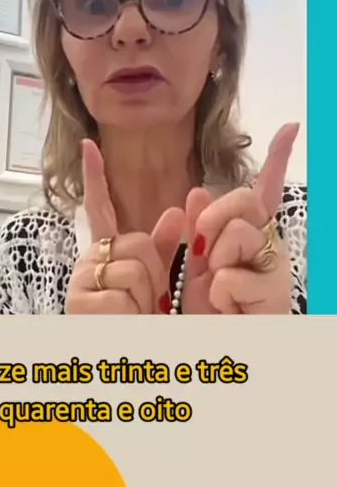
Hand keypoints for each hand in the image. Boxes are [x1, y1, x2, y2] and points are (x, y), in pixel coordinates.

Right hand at [65, 139, 184, 313]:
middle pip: (138, 243)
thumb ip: (164, 250)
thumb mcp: (157, 288)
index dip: (95, 175)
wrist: (118, 369)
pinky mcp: (79, 301)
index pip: (99, 208)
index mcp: (106, 256)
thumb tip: (173, 211)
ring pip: (134, 268)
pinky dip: (133, 316)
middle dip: (155, 275)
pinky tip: (121, 326)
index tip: (88, 144)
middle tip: (145, 304)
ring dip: (146, 299)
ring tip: (134, 318)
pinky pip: (123, 294)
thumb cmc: (137, 329)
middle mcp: (88, 262)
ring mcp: (80, 280)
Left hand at [182, 123, 298, 313]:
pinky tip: (230, 310)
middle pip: (247, 201)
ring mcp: (276, 271)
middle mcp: (268, 248)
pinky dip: (221, 294)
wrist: (211, 358)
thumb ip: (195, 231)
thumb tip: (196, 193)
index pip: (265, 192)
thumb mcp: (194, 268)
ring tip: (219, 288)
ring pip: (241, 233)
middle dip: (217, 217)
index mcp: (247, 238)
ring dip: (217, 260)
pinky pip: (232, 277)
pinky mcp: (276, 297)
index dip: (278, 159)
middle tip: (202, 248)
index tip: (292, 127)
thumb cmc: (206, 316)